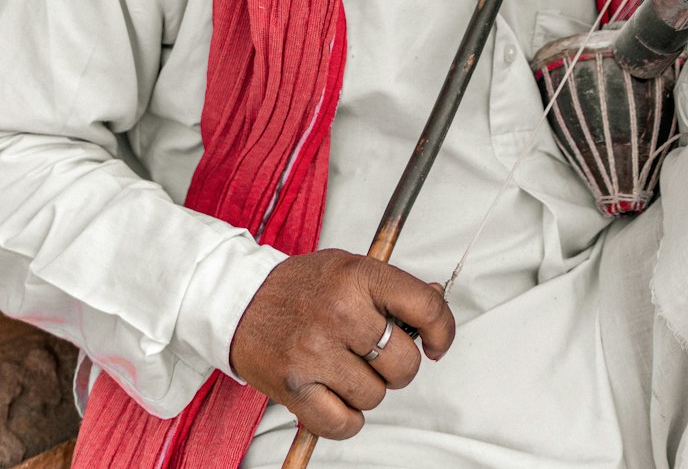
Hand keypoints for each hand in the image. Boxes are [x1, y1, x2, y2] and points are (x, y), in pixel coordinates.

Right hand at [229, 248, 454, 439]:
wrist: (240, 300)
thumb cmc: (300, 286)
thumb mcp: (350, 268)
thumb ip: (392, 288)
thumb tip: (435, 307)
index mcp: (359, 276)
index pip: (425, 307)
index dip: (441, 331)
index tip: (435, 343)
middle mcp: (340, 312)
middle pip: (403, 363)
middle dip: (398, 366)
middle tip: (377, 356)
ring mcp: (316, 351)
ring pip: (375, 396)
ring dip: (368, 390)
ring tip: (346, 368)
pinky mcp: (295, 388)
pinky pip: (344, 424)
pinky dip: (346, 418)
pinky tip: (336, 395)